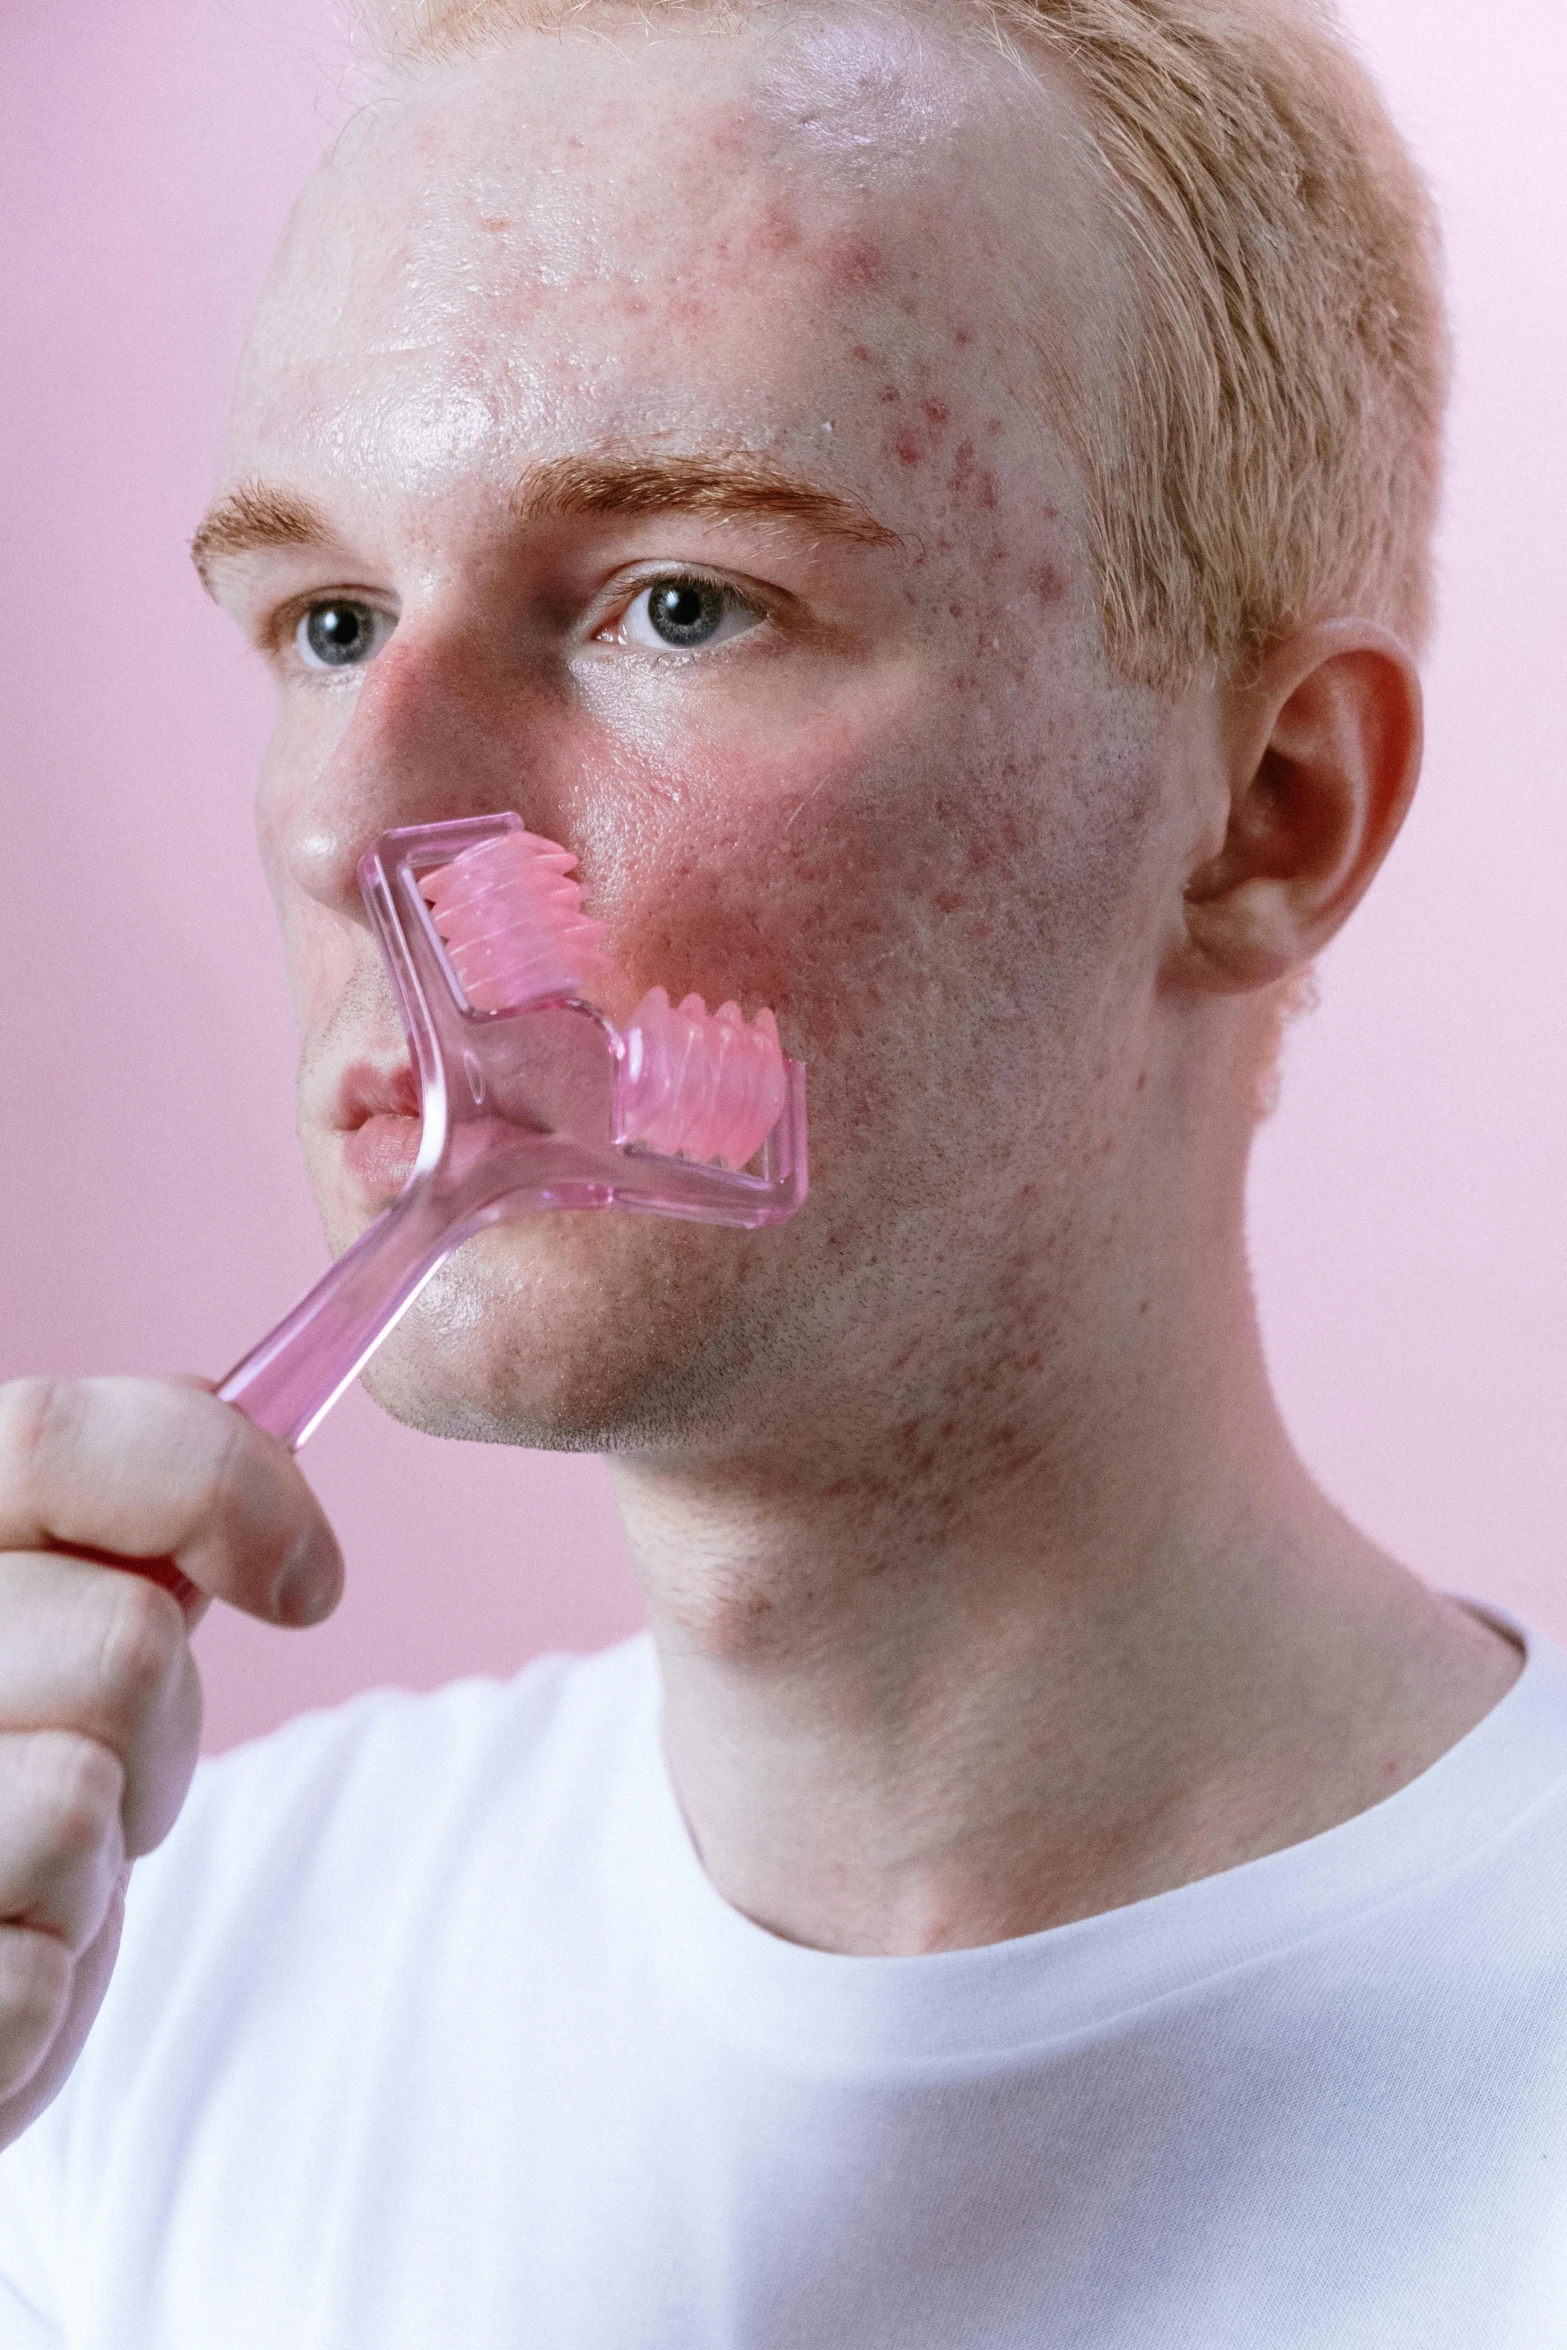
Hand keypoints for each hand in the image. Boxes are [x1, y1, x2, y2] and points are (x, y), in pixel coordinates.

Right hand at [0, 1376, 341, 2144]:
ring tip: (23, 1861)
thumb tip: (262, 1419)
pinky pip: (39, 1975)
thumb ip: (121, 1519)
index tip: (304, 1576)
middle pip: (125, 1642)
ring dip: (96, 1855)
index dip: (216, 1483)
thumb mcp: (45, 1611)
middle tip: (95, 1763)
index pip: (49, 1436)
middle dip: (160, 1720)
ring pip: (86, 1803)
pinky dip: (46, 1986)